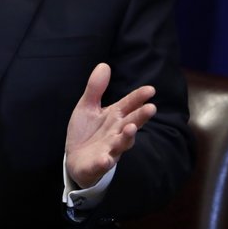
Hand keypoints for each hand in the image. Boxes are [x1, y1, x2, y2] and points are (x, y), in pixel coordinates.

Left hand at [65, 63, 156, 187]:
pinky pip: (102, 164)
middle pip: (131, 123)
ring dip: (126, 137)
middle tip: (151, 108)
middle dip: (140, 117)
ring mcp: (109, 149)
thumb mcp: (88, 106)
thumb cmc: (87, 131)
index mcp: (115, 117)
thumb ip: (96, 88)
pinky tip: (106, 159)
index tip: (151, 89)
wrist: (76, 159)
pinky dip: (104, 162)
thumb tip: (104, 65)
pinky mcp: (97, 164)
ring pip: (121, 144)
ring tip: (130, 129)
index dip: (139, 97)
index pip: (129, 105)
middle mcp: (116, 133)